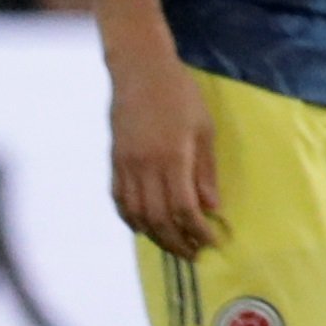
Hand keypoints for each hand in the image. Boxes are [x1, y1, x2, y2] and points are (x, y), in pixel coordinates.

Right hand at [108, 47, 221, 257]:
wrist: (140, 71)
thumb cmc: (180, 95)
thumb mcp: (204, 130)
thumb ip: (206, 171)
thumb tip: (212, 207)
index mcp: (171, 158)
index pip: (182, 208)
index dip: (196, 230)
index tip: (211, 242)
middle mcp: (143, 166)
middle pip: (157, 218)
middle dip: (176, 241)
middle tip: (194, 254)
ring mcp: (124, 165)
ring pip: (136, 214)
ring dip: (154, 236)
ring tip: (174, 245)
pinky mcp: (113, 161)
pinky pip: (119, 199)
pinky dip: (131, 219)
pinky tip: (145, 227)